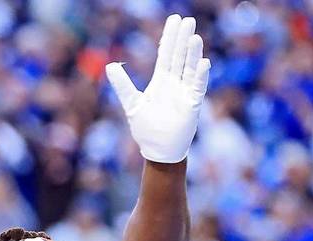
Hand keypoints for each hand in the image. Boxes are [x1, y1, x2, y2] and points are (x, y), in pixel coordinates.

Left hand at [106, 14, 210, 163]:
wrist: (158, 150)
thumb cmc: (146, 129)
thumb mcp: (132, 103)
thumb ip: (123, 85)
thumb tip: (109, 66)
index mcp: (161, 80)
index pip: (166, 53)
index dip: (170, 37)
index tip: (175, 19)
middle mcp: (175, 83)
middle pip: (179, 56)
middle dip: (182, 38)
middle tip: (187, 20)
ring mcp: (185, 92)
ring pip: (189, 68)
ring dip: (192, 53)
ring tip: (194, 36)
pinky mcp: (192, 105)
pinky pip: (197, 87)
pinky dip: (199, 76)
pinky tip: (203, 63)